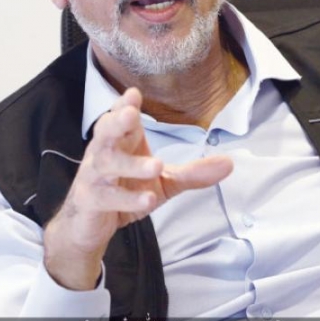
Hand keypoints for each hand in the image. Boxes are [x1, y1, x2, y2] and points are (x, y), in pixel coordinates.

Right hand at [42, 87, 232, 289]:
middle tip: (130, 115)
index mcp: (122, 142)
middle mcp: (105, 153)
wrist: (91, 226)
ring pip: (107, 164)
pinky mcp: (91, 200)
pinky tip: (148, 200)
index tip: (134, 94)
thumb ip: (192, 172)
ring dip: (131, 164)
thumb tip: (229, 163)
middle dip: (116, 121)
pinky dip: (128, 198)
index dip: (124, 105)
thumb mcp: (164, 182)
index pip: (120, 117)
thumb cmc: (125, 190)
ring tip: (157, 165)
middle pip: (105, 132)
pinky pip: (108, 197)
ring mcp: (95, 177)